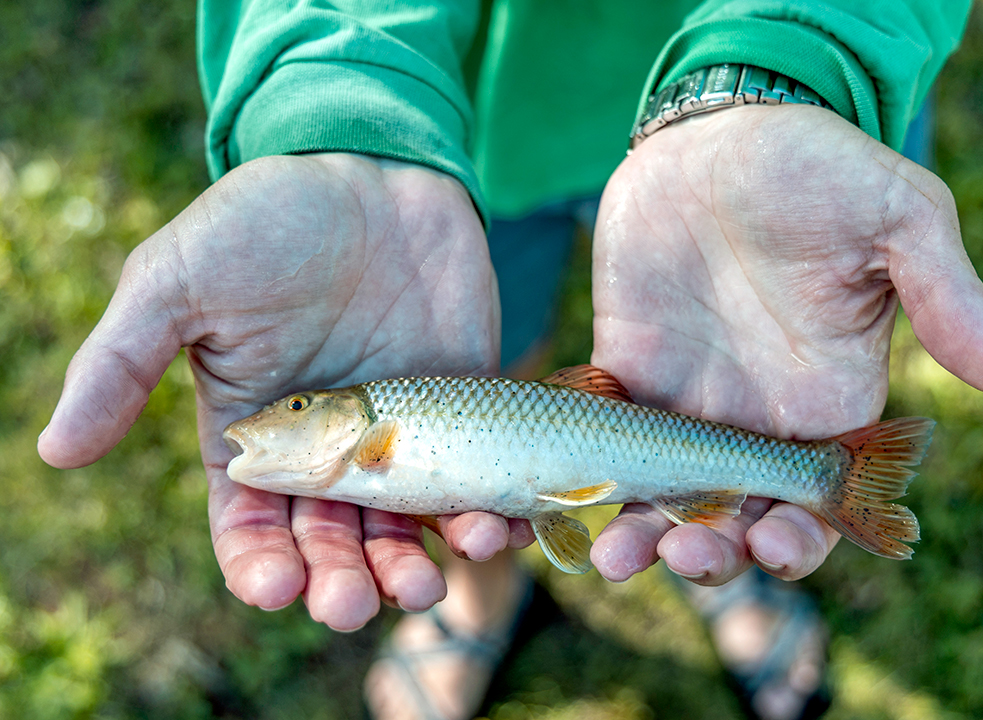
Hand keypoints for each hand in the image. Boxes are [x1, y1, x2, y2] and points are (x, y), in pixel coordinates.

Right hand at [38, 153, 526, 629]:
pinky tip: (487, 531)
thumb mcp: (177, 281)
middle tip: (352, 605)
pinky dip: (478, 515)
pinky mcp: (459, 410)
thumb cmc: (267, 220)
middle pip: (331, 544)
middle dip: (341, 582)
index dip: (260, 566)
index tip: (276, 589)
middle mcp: (326, 448)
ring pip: (401, 528)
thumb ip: (122, 363)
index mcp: (255, 434)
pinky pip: (469, 479)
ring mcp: (397, 433)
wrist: (373, 170)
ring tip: (424, 588)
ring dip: (410, 567)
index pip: (250, 526)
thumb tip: (55, 451)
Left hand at [589, 105, 982, 583]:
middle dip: (712, 555)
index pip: (818, 503)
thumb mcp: (897, 217)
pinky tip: (561, 497)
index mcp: (827, 400)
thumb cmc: (819, 168)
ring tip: (613, 557)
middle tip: (684, 556)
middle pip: (734, 519)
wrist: (722, 130)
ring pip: (662, 499)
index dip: (803, 540)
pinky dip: (586, 478)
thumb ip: (943, 294)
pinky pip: (602, 442)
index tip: (775, 545)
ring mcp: (685, 401)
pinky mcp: (625, 372)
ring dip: (641, 537)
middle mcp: (754, 418)